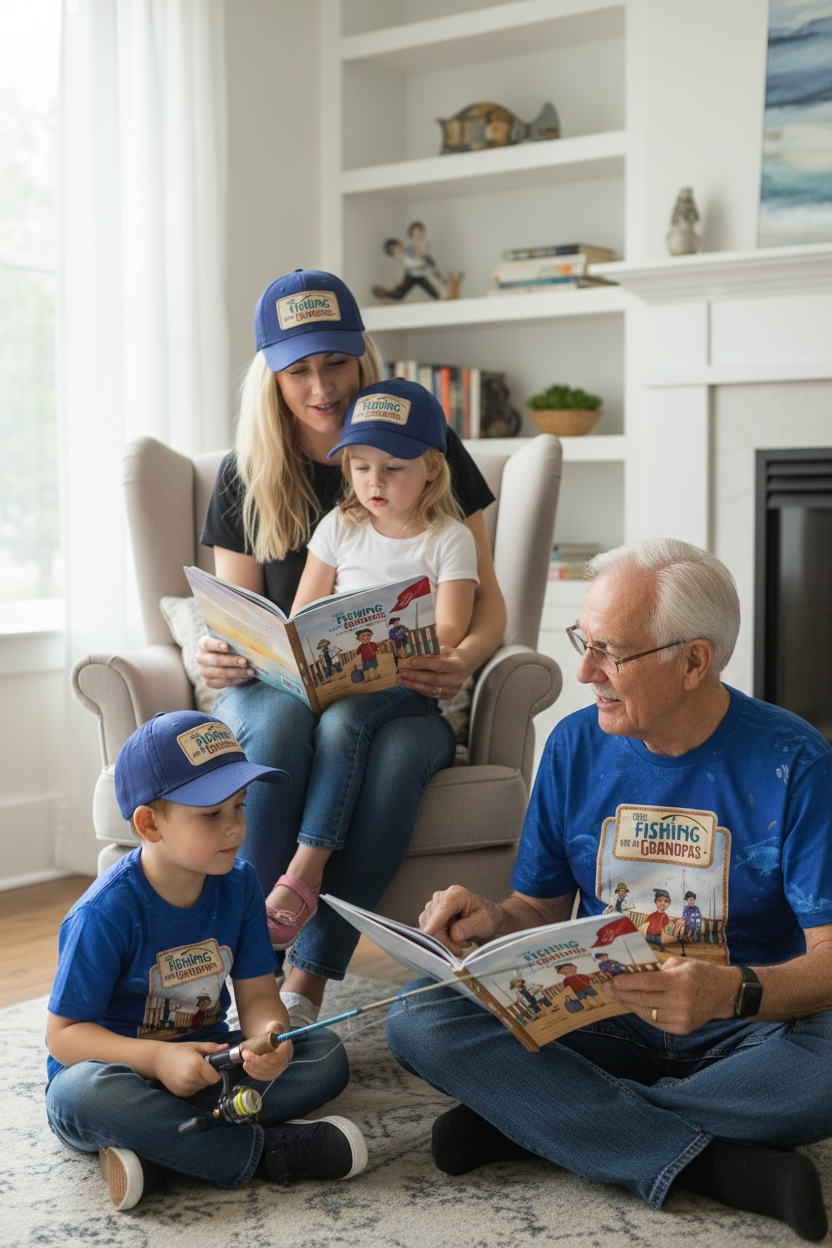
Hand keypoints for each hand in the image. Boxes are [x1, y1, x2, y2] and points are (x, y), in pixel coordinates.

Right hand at [150, 1040, 224, 1096]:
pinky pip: (193, 1091)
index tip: (211, 1066)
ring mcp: (185, 1087)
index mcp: (197, 1065)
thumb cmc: (179, 1050)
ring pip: (201, 1088)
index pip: (215, 1077)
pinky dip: (193, 1086)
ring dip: (200, 1081)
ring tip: (191, 1071)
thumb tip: (226, 1047)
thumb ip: (212, 1048)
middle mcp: (191, 1078)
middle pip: (209, 1083)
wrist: (158, 1059)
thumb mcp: (196, 1046)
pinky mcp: (180, 1093)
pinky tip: (186, 1077)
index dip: (216, 1072)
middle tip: (199, 1066)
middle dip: (208, 1076)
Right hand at [196, 634, 254, 688]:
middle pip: (216, 660)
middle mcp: (200, 658)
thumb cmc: (229, 647)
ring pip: (221, 673)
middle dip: (232, 661)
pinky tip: (246, 677)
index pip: (207, 644)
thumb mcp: (229, 641)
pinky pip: (223, 682)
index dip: (217, 645)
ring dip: (237, 672)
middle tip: (245, 661)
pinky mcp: (208, 682)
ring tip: (250, 671)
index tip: (227, 646)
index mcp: (203, 644)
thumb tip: (247, 641)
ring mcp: (203, 671)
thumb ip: (234, 641)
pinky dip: (237, 680)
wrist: (226, 661)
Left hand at [240, 1024, 293, 1081]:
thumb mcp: (274, 1026)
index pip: (279, 1057)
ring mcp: (277, 1070)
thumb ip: (274, 1027)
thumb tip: (272, 1028)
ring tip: (244, 1060)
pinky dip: (253, 1072)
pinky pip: (262, 1077)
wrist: (271, 1041)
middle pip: (271, 1067)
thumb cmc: (273, 1033)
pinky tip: (247, 1066)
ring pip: (265, 1073)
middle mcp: (283, 1062)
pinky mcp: (270, 1075)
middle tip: (245, 1054)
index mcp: (286, 1049)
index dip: (270, 1059)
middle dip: (256, 1062)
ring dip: (253, 1068)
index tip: (260, 1055)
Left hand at [397, 645, 467, 700]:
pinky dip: (418, 689)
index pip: (439, 665)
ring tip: (400, 680)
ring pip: (430, 689)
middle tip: (401, 672)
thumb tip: (412, 654)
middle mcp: (457, 680)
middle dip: (415, 676)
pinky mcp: (448, 697)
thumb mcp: (444, 650)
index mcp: (458, 666)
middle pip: (433, 679)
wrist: (463, 667)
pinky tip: (408, 684)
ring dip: (413, 685)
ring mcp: (453, 690)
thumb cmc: (450, 656)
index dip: (425, 664)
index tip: (411, 662)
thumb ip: (431, 652)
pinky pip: (430, 694)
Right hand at [419, 885, 503, 955]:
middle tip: (464, 945)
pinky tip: (455, 940)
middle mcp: (441, 898)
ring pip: (429, 931)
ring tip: (463, 941)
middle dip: (447, 940)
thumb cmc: (487, 918)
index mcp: (456, 894)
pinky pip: (429, 935)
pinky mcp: (430, 918)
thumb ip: (469, 927)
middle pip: (433, 922)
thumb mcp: (484, 923)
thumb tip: (454, 935)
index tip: (428, 933)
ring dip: (446, 942)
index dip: (435, 921)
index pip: (443, 908)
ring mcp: (433, 908)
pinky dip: (442, 942)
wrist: (486, 920)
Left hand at [604, 957, 739, 1034]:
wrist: (725, 994)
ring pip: (647, 1014)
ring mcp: (681, 1018)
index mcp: (679, 981)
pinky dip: (643, 1014)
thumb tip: (633, 972)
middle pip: (643, 1000)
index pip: (645, 983)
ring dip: (630, 1005)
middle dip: (622, 994)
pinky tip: (634, 1006)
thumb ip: (658, 969)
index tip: (611, 980)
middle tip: (608, 989)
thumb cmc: (700, 972)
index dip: (625, 982)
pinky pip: (656, 1023)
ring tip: (618, 997)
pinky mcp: (682, 1029)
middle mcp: (680, 1002)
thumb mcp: (680, 963)